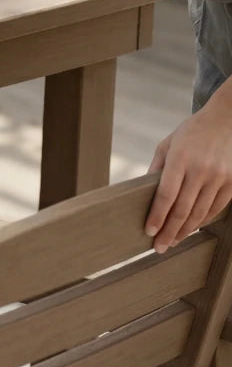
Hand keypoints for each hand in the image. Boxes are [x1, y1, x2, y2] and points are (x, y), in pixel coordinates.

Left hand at [145, 106, 231, 252]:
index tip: (149, 232)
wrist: (227, 119)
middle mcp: (200, 170)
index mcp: (179, 160)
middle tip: (159, 247)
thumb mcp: (167, 144)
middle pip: (182, 209)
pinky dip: (203, 220)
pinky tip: (192, 229)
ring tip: (173, 241)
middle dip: (169, 231)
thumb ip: (156, 169)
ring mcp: (219, 177)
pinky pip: (216, 208)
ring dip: (185, 231)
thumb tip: (143, 193)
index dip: (157, 217)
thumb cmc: (192, 132)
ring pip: (200, 212)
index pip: (166, 196)